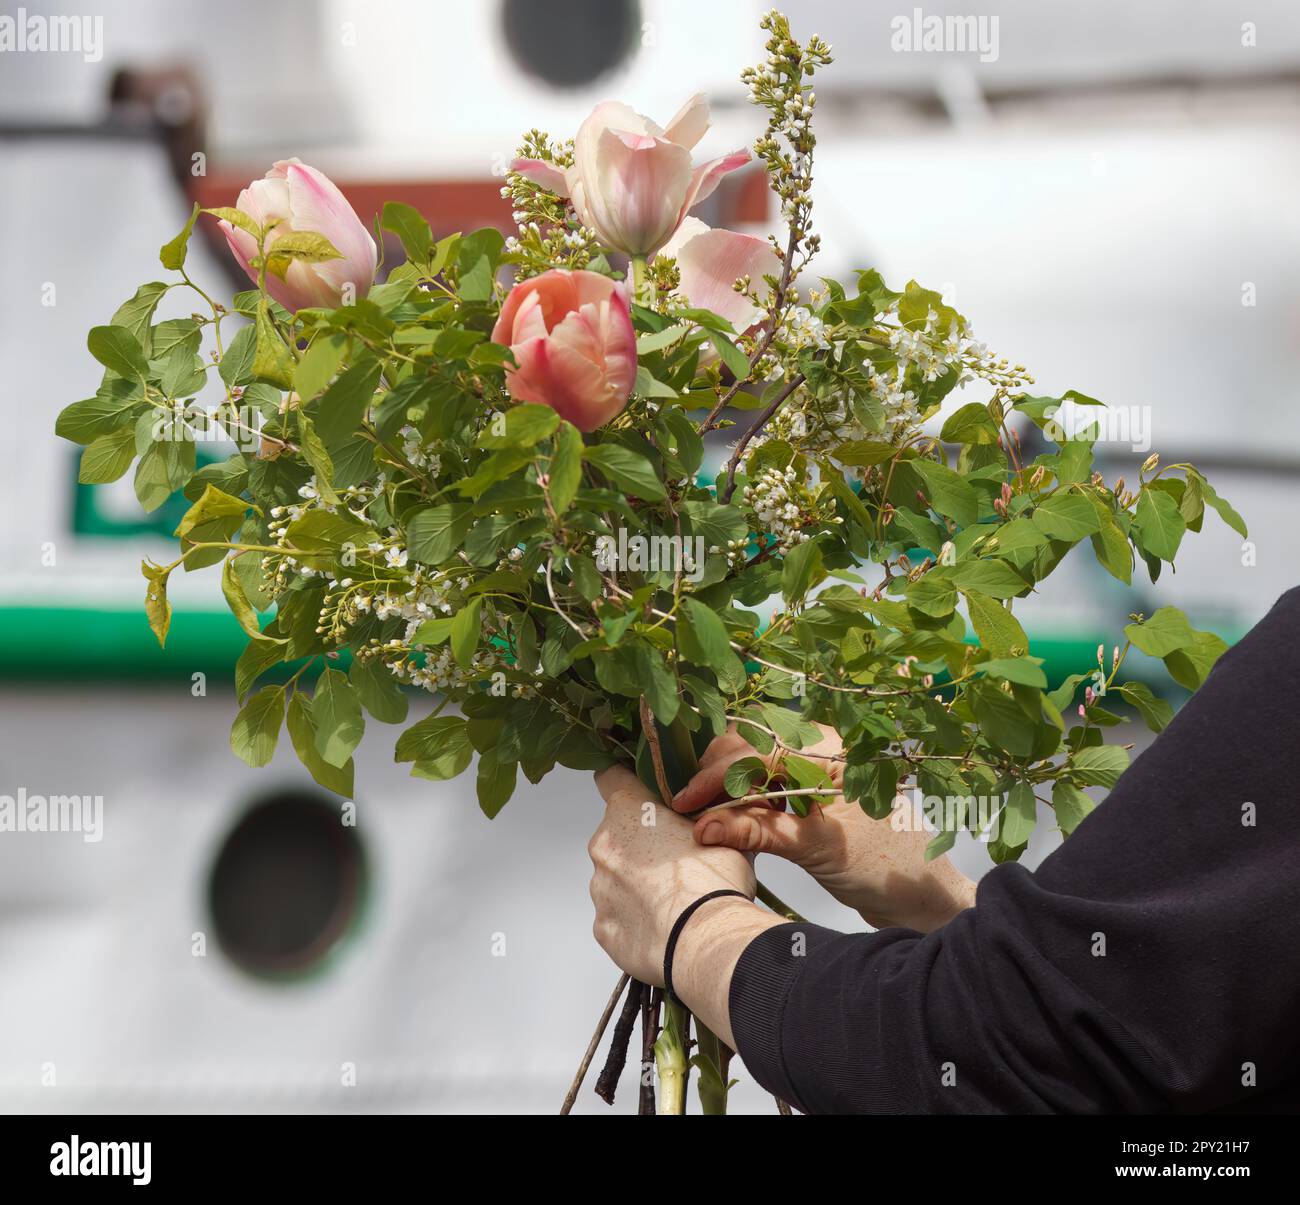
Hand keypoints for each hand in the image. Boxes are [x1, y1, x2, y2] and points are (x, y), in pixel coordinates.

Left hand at [588, 764, 756, 984]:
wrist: (706, 940)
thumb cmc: (715, 878)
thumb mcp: (724, 830)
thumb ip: (707, 816)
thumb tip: (713, 816)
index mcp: (630, 810)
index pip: (610, 776)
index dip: (624, 780)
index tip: (638, 790)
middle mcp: (605, 845)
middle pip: (619, 834)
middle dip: (642, 843)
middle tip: (678, 861)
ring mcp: (600, 888)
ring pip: (617, 877)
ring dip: (639, 883)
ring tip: (675, 901)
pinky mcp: (603, 927)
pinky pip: (618, 917)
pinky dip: (636, 919)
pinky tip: (663, 926)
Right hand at [671, 724, 975, 932]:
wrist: (925, 897)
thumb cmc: (884, 868)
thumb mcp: (815, 848)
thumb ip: (758, 830)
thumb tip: (702, 828)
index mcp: (833, 749)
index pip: (758, 749)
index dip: (717, 776)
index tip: (685, 803)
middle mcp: (827, 749)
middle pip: (755, 744)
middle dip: (719, 773)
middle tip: (692, 807)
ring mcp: (823, 769)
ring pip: (760, 762)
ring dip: (732, 787)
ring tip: (708, 816)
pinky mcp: (819, 792)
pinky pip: (773, 783)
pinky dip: (750, 799)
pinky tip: (736, 821)